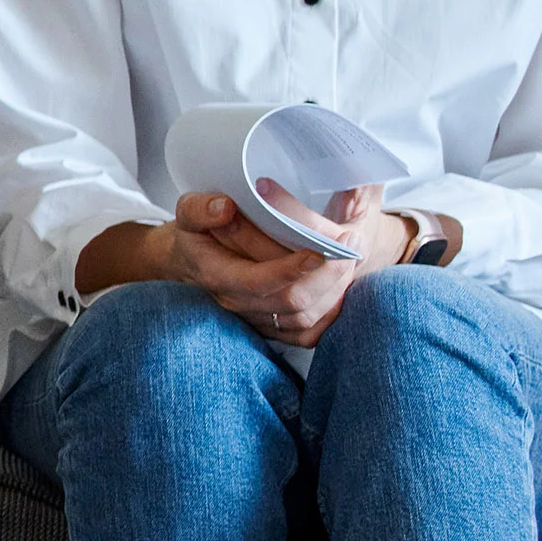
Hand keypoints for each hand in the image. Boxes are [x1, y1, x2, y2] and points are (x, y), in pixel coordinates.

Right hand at [94, 190, 399, 351]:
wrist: (193, 261)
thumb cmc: (199, 232)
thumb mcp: (188, 211)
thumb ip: (200, 208)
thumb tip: (225, 208)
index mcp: (216, 275)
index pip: (258, 280)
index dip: (292, 268)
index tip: (323, 248)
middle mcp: (238, 303)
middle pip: (291, 301)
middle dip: (327, 275)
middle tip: (353, 245)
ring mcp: (257, 319)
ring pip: (305, 317)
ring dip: (334, 290)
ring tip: (352, 259)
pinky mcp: (274, 329)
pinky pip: (310, 332)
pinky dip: (331, 310)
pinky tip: (342, 286)